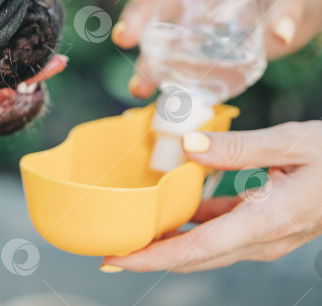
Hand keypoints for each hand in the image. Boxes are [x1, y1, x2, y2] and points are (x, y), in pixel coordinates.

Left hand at [100, 121, 321, 272]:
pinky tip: (175, 208)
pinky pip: (223, 230)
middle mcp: (263, 238)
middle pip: (196, 255)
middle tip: (108, 249)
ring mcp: (267, 236)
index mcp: (267, 223)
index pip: (197, 249)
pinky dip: (195, 224)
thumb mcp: (293, 142)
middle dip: (151, 256)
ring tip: (133, 231)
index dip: (153, 257)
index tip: (115, 259)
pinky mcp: (268, 225)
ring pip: (207, 246)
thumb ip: (240, 148)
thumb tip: (189, 147)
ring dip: (170, 242)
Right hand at [112, 0, 321, 98]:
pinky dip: (163, 79)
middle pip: (149, 3)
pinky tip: (156, 95)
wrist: (304, 6)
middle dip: (133, 20)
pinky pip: (173, 62)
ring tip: (139, 86)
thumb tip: (281, 35)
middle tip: (126, 39)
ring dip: (143, 61)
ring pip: (155, 39)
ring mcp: (189, 23)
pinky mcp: (198, 49)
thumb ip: (289, 6)